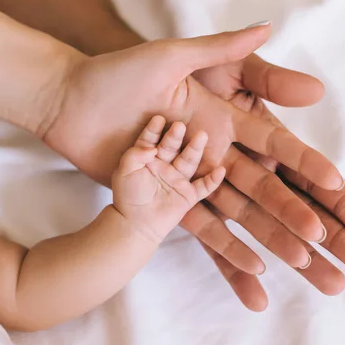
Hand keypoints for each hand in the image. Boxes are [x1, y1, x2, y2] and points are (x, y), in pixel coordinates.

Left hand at [42, 24, 343, 277]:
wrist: (74, 99)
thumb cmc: (124, 71)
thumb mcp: (178, 55)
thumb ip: (225, 49)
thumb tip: (270, 27)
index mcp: (229, 120)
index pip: (281, 147)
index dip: (309, 167)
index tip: (337, 186)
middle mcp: (221, 154)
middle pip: (275, 189)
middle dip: (311, 215)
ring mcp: (197, 180)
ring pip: (247, 216)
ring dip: (279, 240)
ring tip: (311, 267)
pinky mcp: (171, 200)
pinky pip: (205, 230)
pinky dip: (230, 253)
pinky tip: (257, 275)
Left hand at [113, 116, 224, 242]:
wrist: (135, 224)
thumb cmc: (128, 196)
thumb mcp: (124, 171)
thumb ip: (134, 155)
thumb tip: (152, 148)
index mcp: (149, 157)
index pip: (151, 139)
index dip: (154, 130)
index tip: (159, 119)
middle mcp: (166, 164)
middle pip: (172, 147)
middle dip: (176, 136)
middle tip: (180, 125)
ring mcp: (178, 178)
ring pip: (189, 161)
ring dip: (196, 149)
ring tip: (202, 136)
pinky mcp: (189, 195)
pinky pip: (203, 187)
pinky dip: (213, 180)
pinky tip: (220, 170)